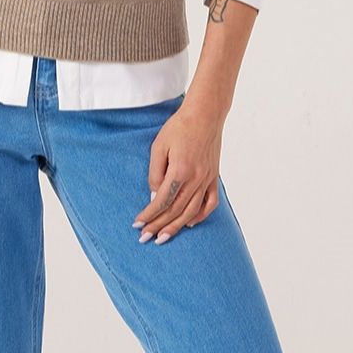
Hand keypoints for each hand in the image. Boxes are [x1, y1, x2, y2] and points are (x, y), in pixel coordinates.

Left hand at [133, 97, 222, 243]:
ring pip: (191, 211)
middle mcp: (195, 179)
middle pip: (175, 210)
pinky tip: (190, 223)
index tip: (138, 225)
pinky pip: (210, 203)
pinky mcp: (214, 177)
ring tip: (163, 238)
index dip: (148, 215)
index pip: (162, 201)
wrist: (205, 115)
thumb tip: (154, 196)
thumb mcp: (158, 147)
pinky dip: (201, 216)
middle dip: (158, 226)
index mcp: (180, 170)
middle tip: (145, 238)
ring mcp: (207, 179)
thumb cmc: (179, 127)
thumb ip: (155, 174)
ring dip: (176, 227)